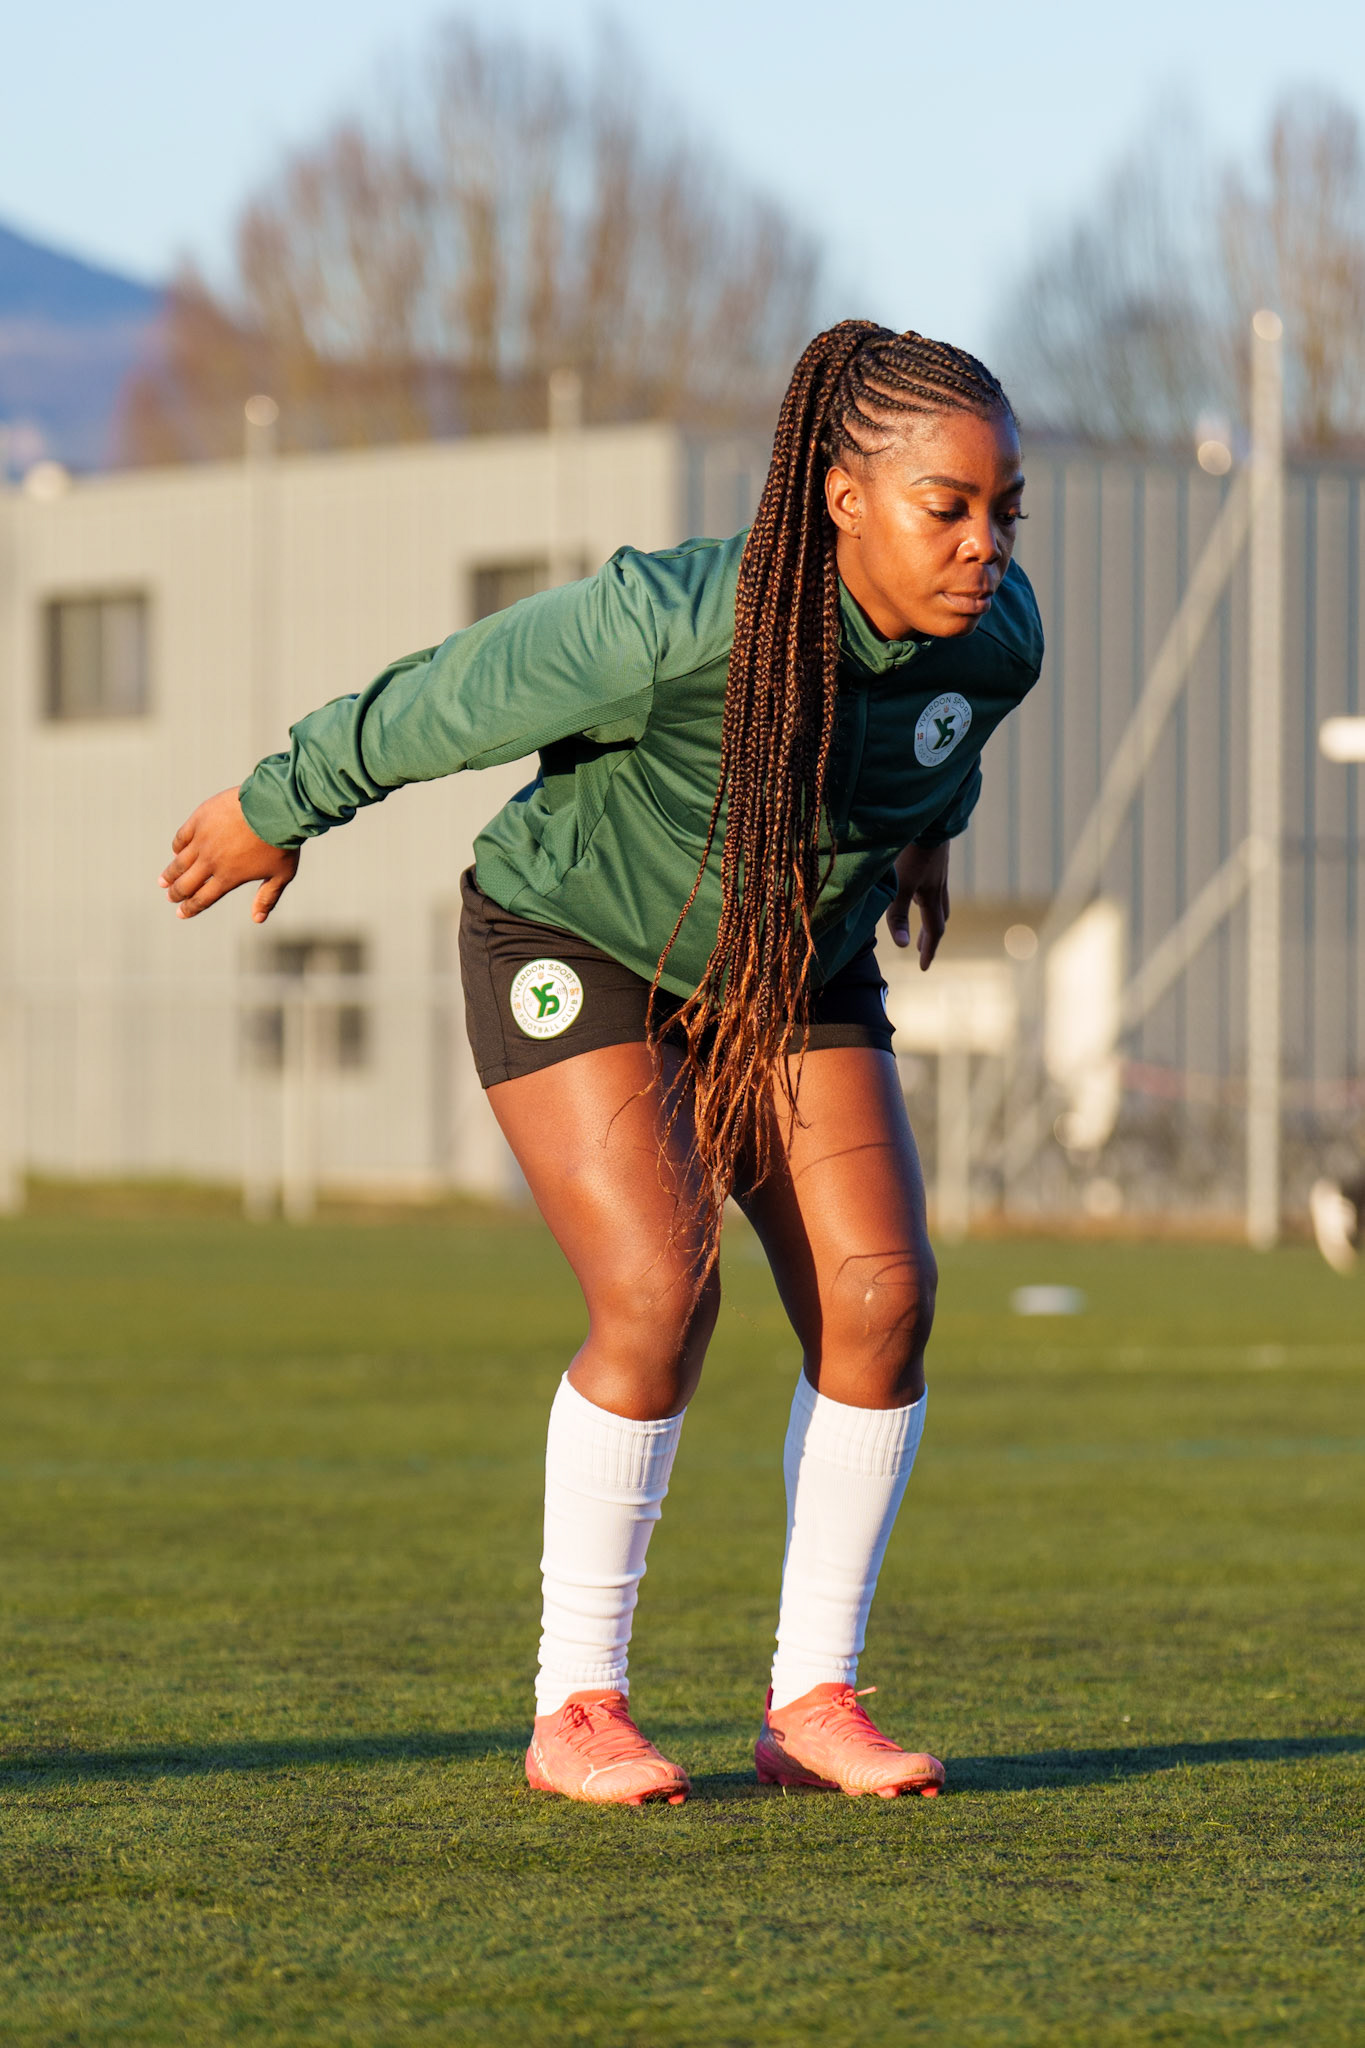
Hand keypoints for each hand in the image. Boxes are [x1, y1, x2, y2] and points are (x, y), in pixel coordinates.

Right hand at [159, 788, 298, 922]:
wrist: (275, 807)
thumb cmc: (282, 842)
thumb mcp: (281, 874)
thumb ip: (267, 897)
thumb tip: (258, 919)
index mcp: (228, 877)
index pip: (203, 898)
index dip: (190, 908)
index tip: (180, 913)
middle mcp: (211, 861)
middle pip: (187, 883)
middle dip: (177, 893)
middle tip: (170, 897)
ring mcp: (203, 839)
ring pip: (180, 862)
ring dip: (170, 873)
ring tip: (163, 881)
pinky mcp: (200, 819)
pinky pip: (182, 837)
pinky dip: (177, 847)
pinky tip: (176, 852)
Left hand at [886, 841, 949, 970]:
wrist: (930, 815)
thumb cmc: (912, 851)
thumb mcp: (900, 885)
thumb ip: (897, 915)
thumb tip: (902, 946)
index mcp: (931, 895)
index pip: (934, 930)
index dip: (929, 951)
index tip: (923, 968)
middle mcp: (938, 885)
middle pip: (940, 916)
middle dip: (932, 936)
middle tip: (923, 949)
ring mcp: (938, 869)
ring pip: (938, 898)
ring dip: (931, 914)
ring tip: (921, 921)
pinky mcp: (934, 855)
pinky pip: (934, 882)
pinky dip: (927, 894)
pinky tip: (918, 885)